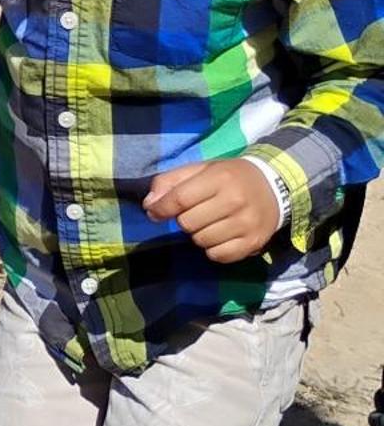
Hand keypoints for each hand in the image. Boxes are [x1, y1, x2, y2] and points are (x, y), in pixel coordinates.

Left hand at [142, 160, 282, 263]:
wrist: (276, 185)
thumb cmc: (230, 178)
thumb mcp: (201, 170)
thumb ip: (170, 182)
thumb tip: (149, 205)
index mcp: (221, 178)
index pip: (179, 199)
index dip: (161, 209)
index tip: (156, 212)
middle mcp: (236, 200)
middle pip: (187, 223)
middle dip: (185, 219)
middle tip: (198, 212)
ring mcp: (247, 223)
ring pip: (201, 241)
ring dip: (199, 234)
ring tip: (212, 222)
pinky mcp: (254, 242)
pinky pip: (217, 255)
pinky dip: (214, 248)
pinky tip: (222, 235)